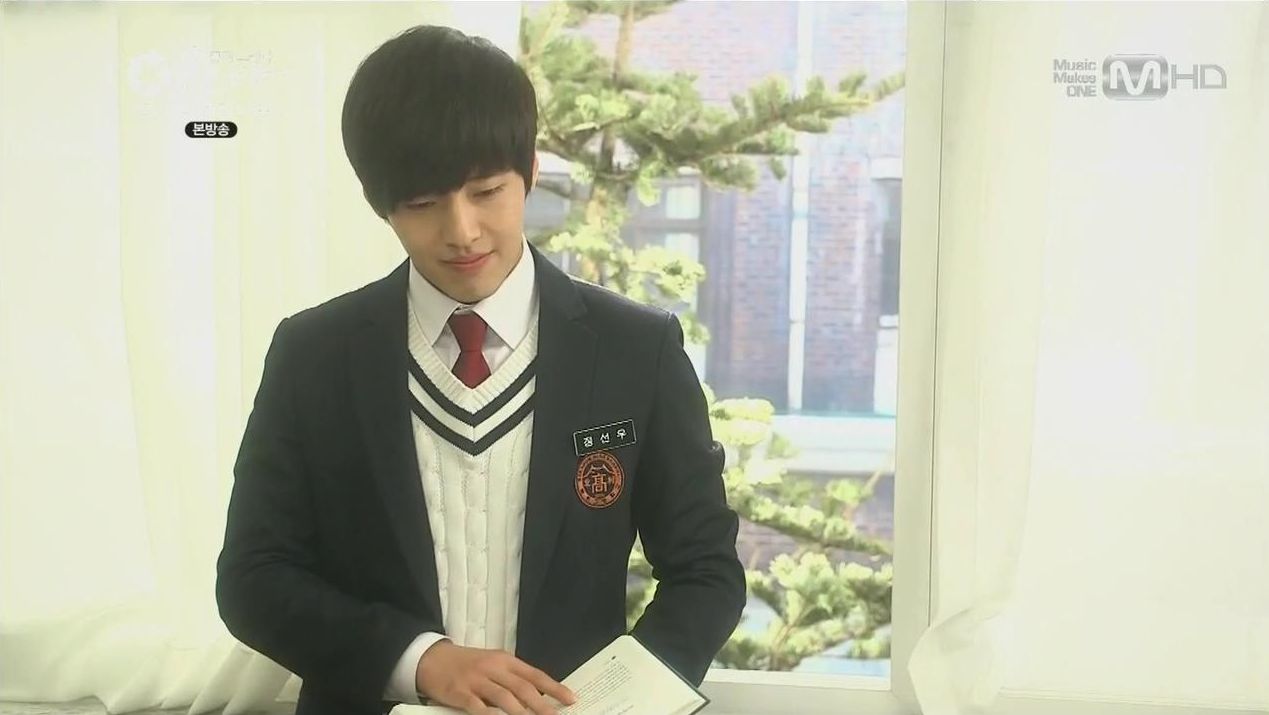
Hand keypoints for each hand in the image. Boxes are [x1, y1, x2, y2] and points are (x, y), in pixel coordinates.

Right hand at [415, 640, 576, 714]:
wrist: (432, 658)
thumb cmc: (467, 664)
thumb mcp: (492, 664)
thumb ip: (512, 678)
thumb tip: (538, 696)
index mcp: (505, 660)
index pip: (534, 675)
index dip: (554, 687)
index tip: (570, 699)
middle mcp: (493, 667)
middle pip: (522, 687)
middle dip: (542, 704)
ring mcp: (476, 680)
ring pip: (503, 697)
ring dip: (521, 712)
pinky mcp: (460, 692)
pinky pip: (477, 706)